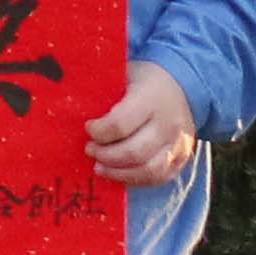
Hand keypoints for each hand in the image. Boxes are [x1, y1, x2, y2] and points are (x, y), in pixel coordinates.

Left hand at [83, 60, 197, 187]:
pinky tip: (118, 173)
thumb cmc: (145, 80)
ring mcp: (179, 144)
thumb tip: (70, 110)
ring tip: (99, 166)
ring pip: (148, 171)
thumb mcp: (125, 75)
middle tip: (89, 149)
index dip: (98, 132)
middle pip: (132, 153)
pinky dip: (135, 180)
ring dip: (118, 173)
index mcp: (151, 99)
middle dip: (105, 155)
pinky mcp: (182, 158)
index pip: (120, 124)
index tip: (88, 128)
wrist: (185, 84)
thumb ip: (103, 93)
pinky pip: (158, 178)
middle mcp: (168, 123)